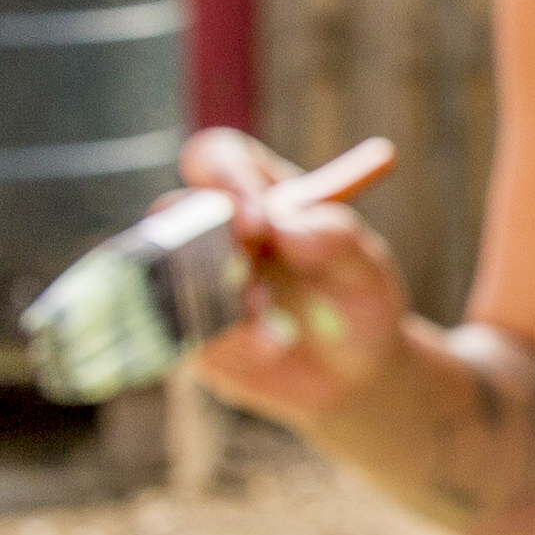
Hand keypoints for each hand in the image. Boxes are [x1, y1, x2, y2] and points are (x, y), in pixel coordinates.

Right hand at [177, 126, 415, 422]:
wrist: (352, 375)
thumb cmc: (356, 300)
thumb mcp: (363, 265)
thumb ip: (333, 237)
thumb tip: (282, 226)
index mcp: (255, 192)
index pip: (218, 159)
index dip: (225, 179)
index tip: (256, 218)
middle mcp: (214, 232)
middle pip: (171, 212)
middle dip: (203, 242)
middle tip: (246, 276)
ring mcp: (194, 283)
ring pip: (174, 279)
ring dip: (223, 305)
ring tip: (282, 337)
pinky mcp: (189, 333)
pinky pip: (184, 333)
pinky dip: (229, 345)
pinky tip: (273, 352)